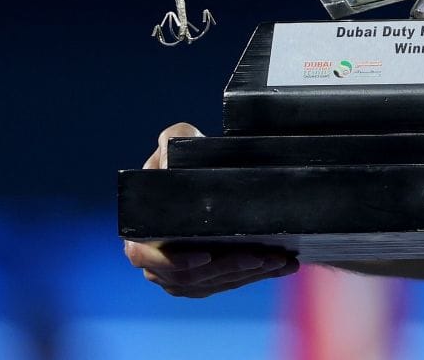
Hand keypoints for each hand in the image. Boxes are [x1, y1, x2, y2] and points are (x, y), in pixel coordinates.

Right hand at [123, 123, 298, 297]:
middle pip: (191, 276)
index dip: (175, 262)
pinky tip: (282, 266)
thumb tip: (168, 159)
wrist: (202, 174)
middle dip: (229, 268)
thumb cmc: (185, 157)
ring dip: (248, 275)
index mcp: (141, 233)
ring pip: (214, 283)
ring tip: (279, 261)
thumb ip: (170, 143)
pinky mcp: (204, 279)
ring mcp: (179, 275)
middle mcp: (156, 262)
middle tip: (261, 257)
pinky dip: (256, 276)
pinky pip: (228, 283)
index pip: (148, 258)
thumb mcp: (176, 141)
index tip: (206, 255)